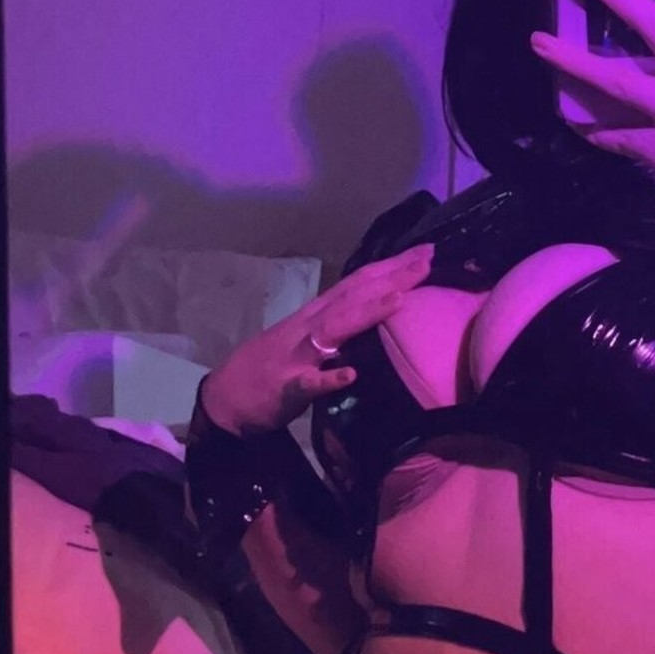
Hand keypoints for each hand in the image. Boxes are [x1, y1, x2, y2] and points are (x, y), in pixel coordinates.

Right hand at [201, 243, 433, 433]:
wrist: (226, 400)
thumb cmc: (272, 369)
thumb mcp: (309, 340)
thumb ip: (339, 326)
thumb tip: (376, 311)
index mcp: (315, 315)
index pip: (357, 284)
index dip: (390, 268)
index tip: (425, 253)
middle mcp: (308, 327)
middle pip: (352, 296)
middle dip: (390, 277)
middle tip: (427, 258)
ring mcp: (296, 356)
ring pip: (333, 329)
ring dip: (366, 313)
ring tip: (399, 298)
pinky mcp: (285, 389)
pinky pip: (309, 383)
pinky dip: (329, 377)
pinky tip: (350, 373)